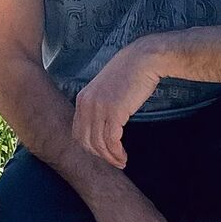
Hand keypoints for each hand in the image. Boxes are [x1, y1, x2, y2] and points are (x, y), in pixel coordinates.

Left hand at [72, 41, 161, 168]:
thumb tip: (103, 124)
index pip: (77, 131)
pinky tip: (124, 156)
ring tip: (121, 162)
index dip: (89, 146)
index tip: (102, 153)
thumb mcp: (106, 89)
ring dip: (110, 157)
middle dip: (98, 155)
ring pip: (98, 143)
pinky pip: (111, 140)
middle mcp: (86, 104)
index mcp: (82, 99)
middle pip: (85, 141)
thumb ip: (99, 104)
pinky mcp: (114, 112)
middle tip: (112, 162)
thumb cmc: (129, 74)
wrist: (143, 59)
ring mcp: (99, 108)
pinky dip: (117, 152)